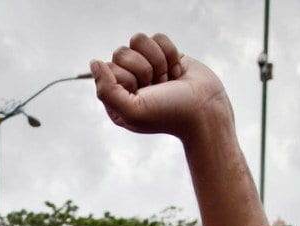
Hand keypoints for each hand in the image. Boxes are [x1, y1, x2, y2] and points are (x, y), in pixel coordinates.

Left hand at [90, 33, 229, 138]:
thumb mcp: (132, 110)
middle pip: (121, 51)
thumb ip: (106, 90)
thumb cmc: (169, 114)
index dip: (128, 77)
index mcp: (116, 98)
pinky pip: (158, 37)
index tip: (144, 92)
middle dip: (144, 68)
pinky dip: (171, 53)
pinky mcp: (165, 55)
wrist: (206, 109)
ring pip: (139, 40)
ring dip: (158, 59)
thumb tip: (94, 62)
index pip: (108, 68)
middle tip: (158, 87)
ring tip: (167, 79)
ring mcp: (147, 67)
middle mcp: (129, 81)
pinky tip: (177, 72)